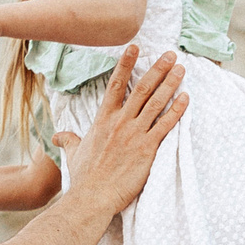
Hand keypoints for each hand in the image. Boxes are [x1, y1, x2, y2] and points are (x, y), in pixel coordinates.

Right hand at [61, 47, 186, 214]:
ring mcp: (135, 134)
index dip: (126, 64)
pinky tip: (187, 98)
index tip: (135, 47)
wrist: (93, 197)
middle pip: (142, 88)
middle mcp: (120, 122)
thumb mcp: (73, 153)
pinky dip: (178, 110)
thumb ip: (68, 140)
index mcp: (103, 120)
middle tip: (171, 55)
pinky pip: (166, 125)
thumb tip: (58, 136)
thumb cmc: (84, 177)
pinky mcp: (148, 148)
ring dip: (171, 83)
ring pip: (157, 102)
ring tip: (181, 69)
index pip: (116, 85)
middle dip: (158, 69)